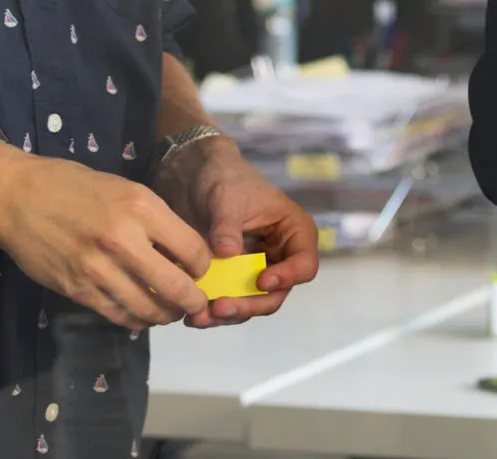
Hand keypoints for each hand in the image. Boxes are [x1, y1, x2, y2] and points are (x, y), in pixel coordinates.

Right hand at [0, 150, 210, 330]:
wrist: (16, 196)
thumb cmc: (73, 186)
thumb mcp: (125, 189)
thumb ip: (154, 220)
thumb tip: (181, 252)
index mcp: (141, 208)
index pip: (192, 250)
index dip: (202, 266)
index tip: (201, 270)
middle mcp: (123, 241)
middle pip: (174, 286)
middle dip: (192, 301)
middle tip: (196, 304)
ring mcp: (97, 269)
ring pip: (146, 307)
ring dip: (164, 315)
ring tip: (169, 312)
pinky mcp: (76, 289)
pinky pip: (116, 313)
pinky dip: (134, 319)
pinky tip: (140, 315)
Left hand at [153, 137, 320, 327]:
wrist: (197, 178)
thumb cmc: (226, 179)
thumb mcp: (227, 198)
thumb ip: (228, 226)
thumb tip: (228, 252)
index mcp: (294, 232)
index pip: (304, 264)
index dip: (287, 277)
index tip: (261, 280)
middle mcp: (279, 257)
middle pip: (275, 293)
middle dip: (249, 304)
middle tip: (220, 307)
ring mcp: (255, 270)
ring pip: (250, 303)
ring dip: (227, 314)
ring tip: (199, 317)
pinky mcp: (232, 279)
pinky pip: (228, 302)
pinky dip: (212, 312)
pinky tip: (192, 315)